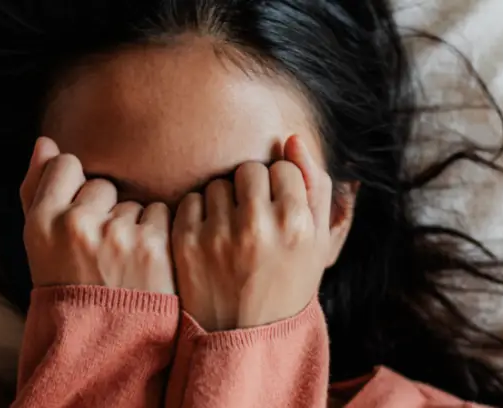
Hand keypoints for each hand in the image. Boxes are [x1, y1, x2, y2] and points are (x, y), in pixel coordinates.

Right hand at [20, 137, 174, 294]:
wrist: (105, 347)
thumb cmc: (69, 289)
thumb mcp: (41, 246)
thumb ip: (38, 191)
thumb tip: (45, 142)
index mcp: (40, 223)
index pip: (65, 166)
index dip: (75, 191)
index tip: (77, 222)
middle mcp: (76, 225)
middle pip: (103, 186)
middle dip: (106, 213)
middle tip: (100, 254)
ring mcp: (117, 235)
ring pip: (134, 203)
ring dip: (133, 226)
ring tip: (122, 266)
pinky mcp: (154, 247)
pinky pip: (161, 215)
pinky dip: (157, 237)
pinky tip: (145, 267)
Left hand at [172, 136, 333, 330]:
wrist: (246, 337)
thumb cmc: (288, 282)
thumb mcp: (317, 242)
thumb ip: (315, 187)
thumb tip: (292, 137)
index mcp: (296, 224)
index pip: (283, 168)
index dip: (279, 186)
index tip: (277, 210)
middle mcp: (258, 227)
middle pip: (249, 170)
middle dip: (251, 188)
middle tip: (253, 219)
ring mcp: (218, 235)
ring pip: (218, 183)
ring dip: (224, 200)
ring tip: (232, 231)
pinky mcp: (185, 244)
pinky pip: (190, 200)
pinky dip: (198, 214)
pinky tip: (210, 238)